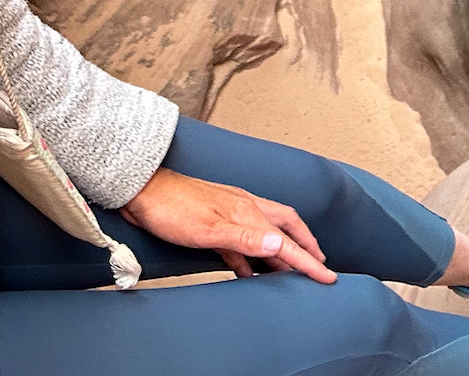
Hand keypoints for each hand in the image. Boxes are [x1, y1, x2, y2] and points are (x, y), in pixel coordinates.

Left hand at [119, 168, 334, 282]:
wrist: (141, 191)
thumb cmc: (170, 208)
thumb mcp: (208, 229)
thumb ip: (245, 238)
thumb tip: (280, 243)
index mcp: (248, 211)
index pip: (287, 241)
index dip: (308, 261)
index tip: (327, 276)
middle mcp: (244, 209)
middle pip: (286, 226)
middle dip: (305, 245)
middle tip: (320, 263)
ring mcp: (230, 213)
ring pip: (266, 233)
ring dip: (281, 250)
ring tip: (292, 269)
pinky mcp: (214, 221)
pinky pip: (243, 242)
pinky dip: (252, 257)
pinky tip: (249, 270)